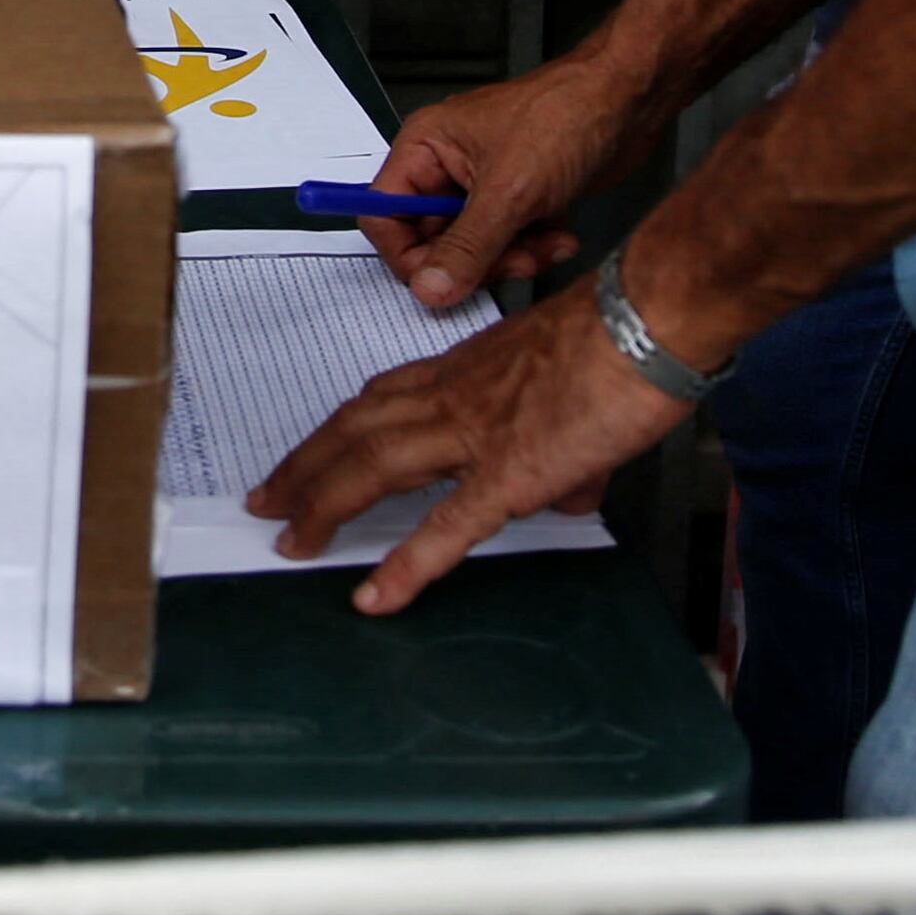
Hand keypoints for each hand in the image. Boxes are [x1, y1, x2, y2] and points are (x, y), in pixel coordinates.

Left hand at [243, 279, 689, 613]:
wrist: (649, 317)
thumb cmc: (622, 333)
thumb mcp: (568, 378)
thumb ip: (556, 440)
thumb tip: (571, 495)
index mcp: (464, 369)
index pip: (379, 399)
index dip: (335, 430)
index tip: (307, 454)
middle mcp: (452, 396)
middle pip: (354, 430)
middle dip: (304, 467)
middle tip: (266, 501)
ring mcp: (475, 433)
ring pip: (374, 468)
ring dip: (324, 506)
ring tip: (289, 542)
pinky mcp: (511, 472)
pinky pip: (447, 527)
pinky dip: (407, 567)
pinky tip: (377, 597)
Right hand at [358, 55, 660, 310]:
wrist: (630, 101)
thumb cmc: (567, 114)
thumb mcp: (510, 192)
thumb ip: (466, 247)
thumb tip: (429, 288)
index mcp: (426, 147)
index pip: (384, 215)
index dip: (407, 255)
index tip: (439, 281)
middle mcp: (448, 166)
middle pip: (431, 240)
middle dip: (474, 260)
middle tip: (511, 259)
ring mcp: (484, 184)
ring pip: (474, 249)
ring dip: (512, 257)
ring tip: (544, 245)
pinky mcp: (518, 199)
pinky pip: (508, 244)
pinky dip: (534, 248)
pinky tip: (560, 236)